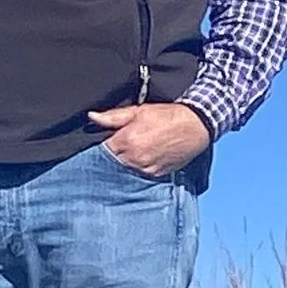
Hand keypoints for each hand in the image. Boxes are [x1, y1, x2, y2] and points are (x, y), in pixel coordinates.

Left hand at [89, 101, 209, 176]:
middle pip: (110, 163)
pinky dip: (136, 171)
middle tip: (114, 151)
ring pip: (123, 171)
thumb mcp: (138, 111)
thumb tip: (92, 117)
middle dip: (109, 158)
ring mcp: (145, 169)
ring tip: (129, 155)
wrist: (195, 126)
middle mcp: (134, 158)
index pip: (100, 151)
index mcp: (126, 141)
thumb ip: (112, 116)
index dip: (98, 148)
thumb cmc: (167, 116)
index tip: (99, 145)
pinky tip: (140, 162)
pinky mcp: (155, 175)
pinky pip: (138, 176)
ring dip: (122, 166)